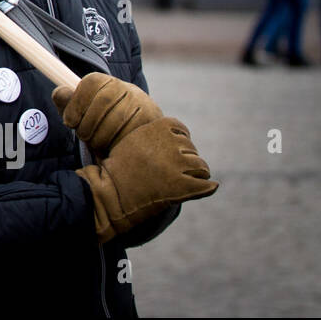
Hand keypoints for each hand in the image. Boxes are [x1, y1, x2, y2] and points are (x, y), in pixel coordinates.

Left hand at [52, 72, 163, 155]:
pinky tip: (110, 148)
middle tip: (82, 136)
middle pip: (104, 101)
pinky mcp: (153, 121)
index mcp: (106, 81)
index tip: (69, 121)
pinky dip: (116, 144)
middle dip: (88, 124)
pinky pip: (131, 133)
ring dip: (100, 137)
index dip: (76, 103)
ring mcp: (142, 103)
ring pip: (118, 118)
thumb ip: (66, 100)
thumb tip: (60, 93)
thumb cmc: (97, 120)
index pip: (91, 83)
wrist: (132, 129)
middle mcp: (127, 88)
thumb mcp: (79, 109)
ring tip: (95, 143)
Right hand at [76, 117, 218, 243]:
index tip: (165, 153)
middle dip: (183, 160)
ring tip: (176, 181)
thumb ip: (158, 134)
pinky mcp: (181, 186)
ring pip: (201, 167)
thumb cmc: (120, 166)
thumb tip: (185, 136)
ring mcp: (176, 165)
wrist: (111, 192)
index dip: (177, 143)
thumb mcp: (135, 140)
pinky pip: (206, 185)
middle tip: (164, 171)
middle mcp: (170, 143)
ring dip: (194, 174)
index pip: (182, 131)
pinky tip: (209, 187)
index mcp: (159, 127)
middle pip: (192, 150)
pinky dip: (208, 187)